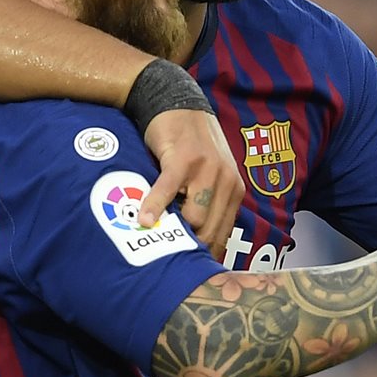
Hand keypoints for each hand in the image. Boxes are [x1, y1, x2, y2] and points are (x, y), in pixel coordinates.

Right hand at [140, 109, 244, 258]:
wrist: (177, 103)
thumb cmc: (188, 145)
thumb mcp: (207, 175)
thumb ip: (206, 204)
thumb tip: (194, 245)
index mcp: (234, 189)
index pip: (222, 234)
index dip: (204, 256)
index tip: (187, 272)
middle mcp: (226, 181)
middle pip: (209, 231)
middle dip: (188, 249)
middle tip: (166, 262)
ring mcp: (206, 169)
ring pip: (194, 217)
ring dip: (173, 230)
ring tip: (153, 242)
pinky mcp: (183, 159)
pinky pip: (168, 190)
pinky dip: (155, 206)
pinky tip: (143, 220)